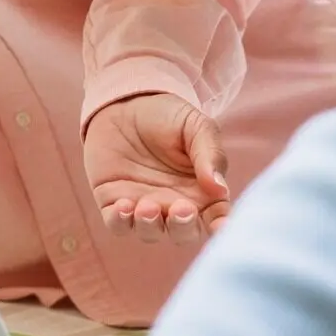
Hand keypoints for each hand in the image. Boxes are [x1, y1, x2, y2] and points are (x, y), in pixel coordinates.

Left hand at [84, 92, 228, 241]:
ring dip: (149, 225)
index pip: (216, 218)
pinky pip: (117, 224)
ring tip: (147, 206)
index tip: (220, 227)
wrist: (125, 102)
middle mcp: (174, 205)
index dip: (221, 228)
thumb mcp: (196, 126)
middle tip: (180, 209)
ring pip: (150, 232)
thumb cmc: (168, 117)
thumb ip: (210, 154)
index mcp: (202, 192)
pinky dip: (120, 221)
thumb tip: (220, 188)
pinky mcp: (114, 203)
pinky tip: (123, 205)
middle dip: (182, 228)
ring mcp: (144, 207)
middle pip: (183, 233)